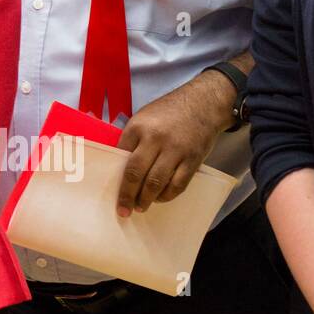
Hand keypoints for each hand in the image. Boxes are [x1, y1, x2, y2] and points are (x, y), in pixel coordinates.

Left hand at [116, 76, 233, 216]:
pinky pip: (178, 184)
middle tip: (123, 210)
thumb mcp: (143, 117)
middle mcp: (155, 139)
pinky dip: (167, 195)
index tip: (110, 192)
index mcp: (138, 127)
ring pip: (156, 182)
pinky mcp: (192, 160)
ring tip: (140, 207)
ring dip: (146, 199)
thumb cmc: (169, 111)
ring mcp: (175, 150)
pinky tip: (160, 198)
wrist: (203, 103)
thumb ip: (133, 138)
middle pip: (135, 173)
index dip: (114, 176)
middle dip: (127, 195)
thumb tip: (120, 164)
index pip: (120, 157)